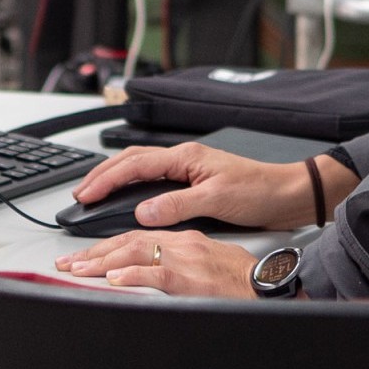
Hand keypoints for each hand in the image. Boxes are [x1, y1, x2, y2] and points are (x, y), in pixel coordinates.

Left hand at [54, 229, 258, 296]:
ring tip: (80, 269)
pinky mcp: (193, 278)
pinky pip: (158, 274)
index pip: (136, 235)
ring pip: (137, 252)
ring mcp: (186, 259)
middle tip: (69, 263)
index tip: (85, 255)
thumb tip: (147, 269)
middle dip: (95, 252)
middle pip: (129, 240)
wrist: (270, 283)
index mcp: (183, 238)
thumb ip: (176, 259)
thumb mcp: (206, 260)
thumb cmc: (242, 275)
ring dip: (104, 261)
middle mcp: (181, 244)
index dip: (107, 244)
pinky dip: (135, 274)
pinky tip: (116, 278)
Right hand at [70, 143, 316, 230]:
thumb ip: (177, 205)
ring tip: (96, 192)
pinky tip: (128, 196)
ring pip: (141, 167)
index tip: (86, 194)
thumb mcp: (216, 201)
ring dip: (115, 178)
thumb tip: (143, 211)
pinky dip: (133, 185)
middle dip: (102, 174)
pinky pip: (154, 179)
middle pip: (131, 160)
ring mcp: (188, 168)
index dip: (106, 179)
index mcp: (185, 157)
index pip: (134, 165)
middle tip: (81, 192)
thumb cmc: (259, 192)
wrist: (287, 194)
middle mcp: (184, 158)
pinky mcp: (194, 182)